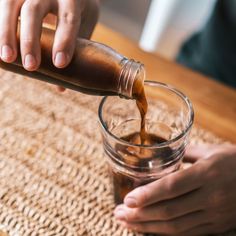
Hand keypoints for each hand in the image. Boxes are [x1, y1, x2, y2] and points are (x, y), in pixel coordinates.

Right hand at [0, 0, 98, 70]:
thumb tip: (61, 87)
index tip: (59, 64)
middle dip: (30, 41)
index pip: (69, 20)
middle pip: (34, 11)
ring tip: (7, 59)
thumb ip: (74, 51)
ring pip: (10, 4)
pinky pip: (1, 6)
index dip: (64, 42)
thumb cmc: (75, 9)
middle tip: (30, 67)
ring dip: (6, 33)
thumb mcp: (82, 25)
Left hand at [114, 144, 235, 234]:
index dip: (147, 195)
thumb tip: (165, 153)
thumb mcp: (212, 151)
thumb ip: (186, 153)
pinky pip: (188, 233)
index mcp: (208, 174)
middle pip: (169, 211)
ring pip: (176, 227)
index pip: (172, 187)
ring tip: (127, 223)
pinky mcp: (217, 226)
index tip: (127, 199)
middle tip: (118, 213)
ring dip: (148, 226)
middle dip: (140, 214)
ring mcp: (214, 215)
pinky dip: (166, 233)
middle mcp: (210, 197)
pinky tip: (150, 230)